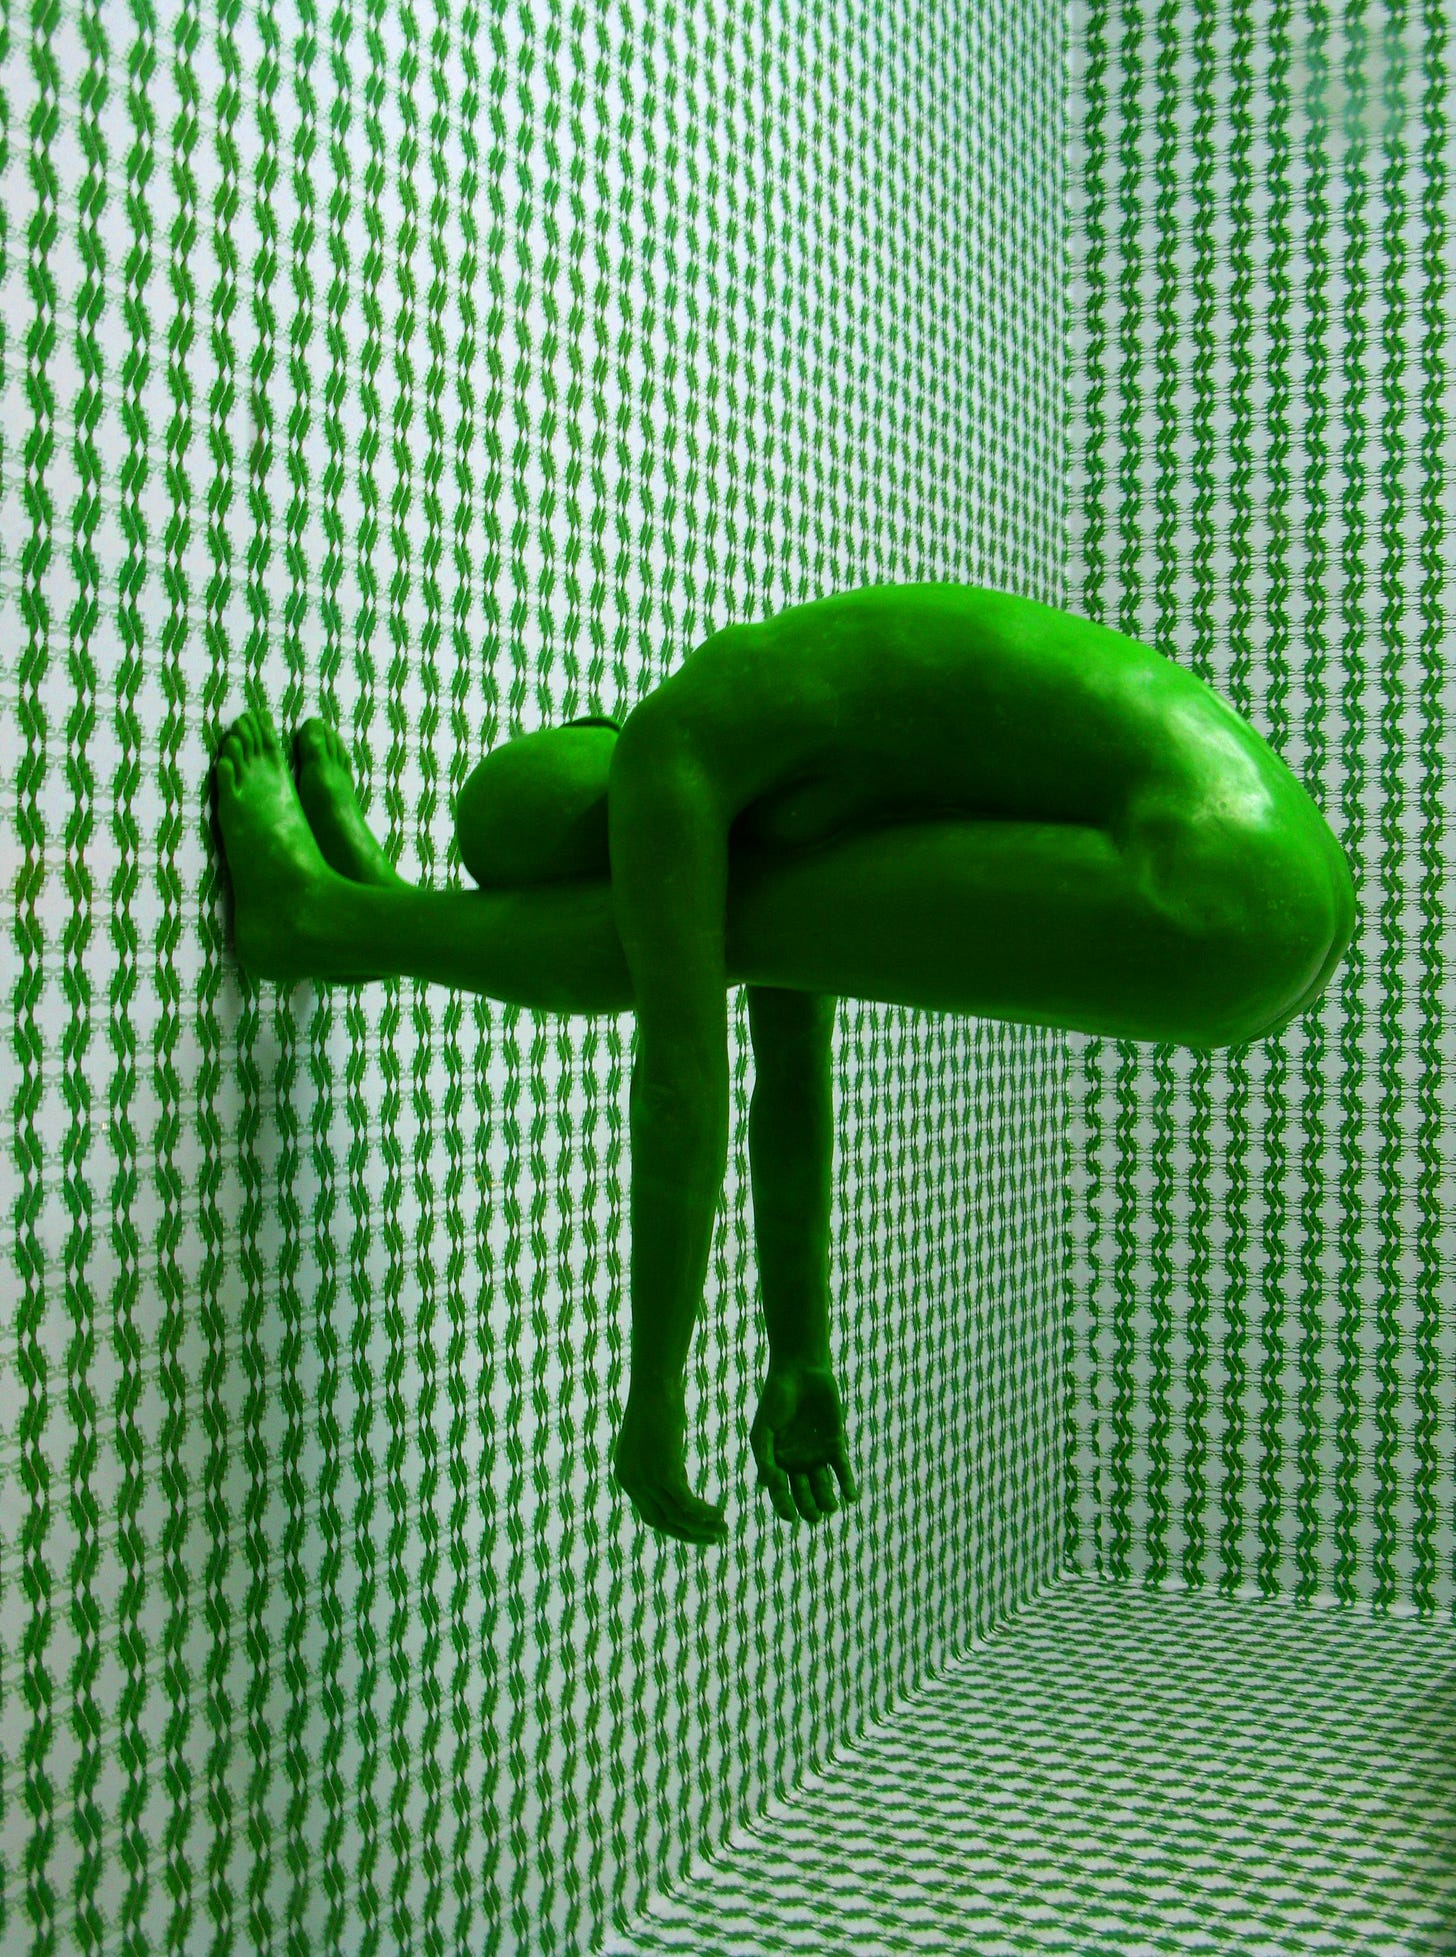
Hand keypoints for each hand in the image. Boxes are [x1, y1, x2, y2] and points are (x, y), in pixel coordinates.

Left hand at [611, 1393, 728, 1547]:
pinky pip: (687, 1504)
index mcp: (625, 1475)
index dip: (674, 1526)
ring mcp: (646, 1479)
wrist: (654, 1384)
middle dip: (688, 1534)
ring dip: (701, 1527)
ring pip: (676, 1517)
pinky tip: (718, 1513)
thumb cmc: (657, 1404)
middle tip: (712, 1539)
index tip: (695, 1530)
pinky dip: (704, 1513)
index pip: (650, 1513)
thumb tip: (677, 1479)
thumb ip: (661, 1464)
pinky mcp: (663, 1473)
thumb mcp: (655, 1441)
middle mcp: (631, 1482)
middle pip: (660, 1522)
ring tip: (722, 1529)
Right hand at [750, 1360, 859, 1528]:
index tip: (790, 1517)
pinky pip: (841, 1468)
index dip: (784, 1506)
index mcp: (776, 1460)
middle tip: (814, 1517)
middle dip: (808, 1508)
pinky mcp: (834, 1443)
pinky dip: (847, 1483)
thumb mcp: (763, 1428)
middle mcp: (796, 1462)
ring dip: (827, 1499)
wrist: (800, 1373)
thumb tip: (767, 1485)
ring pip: (823, 1485)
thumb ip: (764, 1456)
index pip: (780, 1491)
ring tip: (830, 1508)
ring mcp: (816, 1454)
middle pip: (803, 1493)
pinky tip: (851, 1496)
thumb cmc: (776, 1399)